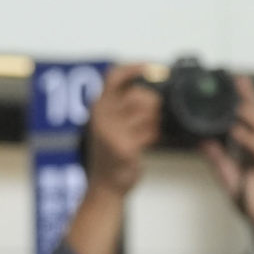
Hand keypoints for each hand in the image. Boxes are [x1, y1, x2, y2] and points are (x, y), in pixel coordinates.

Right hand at [80, 62, 158, 198]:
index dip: (134, 68)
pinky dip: (155, 136)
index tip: (153, 68)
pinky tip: (149, 142)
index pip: (114, 76)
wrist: (105, 185)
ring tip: (148, 131)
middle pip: (139, 94)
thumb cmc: (111, 153)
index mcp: (98, 107)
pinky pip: (151, 132)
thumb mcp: (109, 124)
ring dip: (155, 121)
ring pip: (148, 112)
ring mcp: (112, 132)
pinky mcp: (124, 147)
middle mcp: (102, 116)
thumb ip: (121, 105)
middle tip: (152, 117)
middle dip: (153, 104)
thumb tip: (148, 89)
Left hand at [198, 75, 253, 246]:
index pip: (249, 118)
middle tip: (236, 81)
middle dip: (248, 97)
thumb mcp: (228, 176)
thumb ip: (217, 157)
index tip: (231, 83)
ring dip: (249, 114)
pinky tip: (238, 132)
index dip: (243, 99)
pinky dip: (250, 138)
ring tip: (235, 102)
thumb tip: (202, 141)